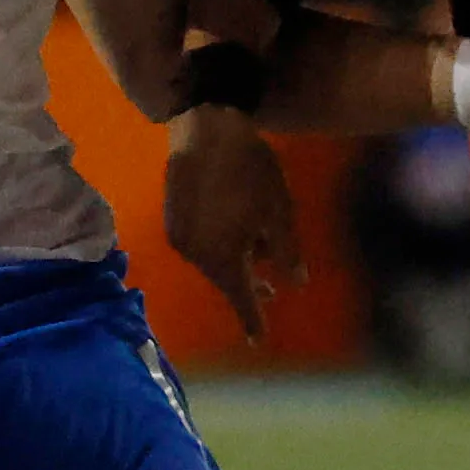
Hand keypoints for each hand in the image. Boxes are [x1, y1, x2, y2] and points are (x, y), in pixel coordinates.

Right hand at [165, 109, 303, 345]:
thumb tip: (296, 283)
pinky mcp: (172, 218)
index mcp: (223, 259)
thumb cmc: (250, 171)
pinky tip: (235, 226)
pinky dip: (219, 243)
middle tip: (271, 292)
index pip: (241, 298)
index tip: (257, 341)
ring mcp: (179, 237)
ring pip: (213, 259)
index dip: (252, 319)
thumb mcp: (279, 212)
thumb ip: (287, 253)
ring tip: (259, 247)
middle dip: (248, 286)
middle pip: (225, 279)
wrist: (205, 128)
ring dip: (235, 260)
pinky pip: (201, 243)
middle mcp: (196, 255)